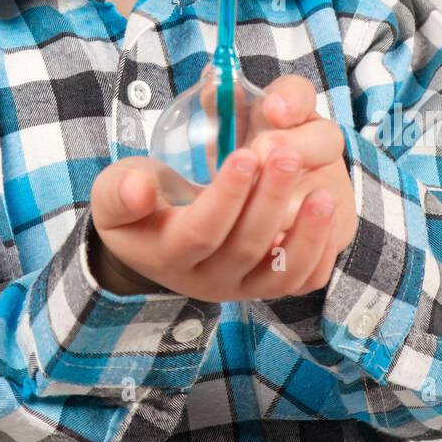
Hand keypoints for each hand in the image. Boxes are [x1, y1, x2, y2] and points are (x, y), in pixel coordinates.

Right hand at [90, 75, 356, 301]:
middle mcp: (206, 280)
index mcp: (167, 254)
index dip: (226, 196)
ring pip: (280, 273)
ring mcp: (241, 287)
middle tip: (287, 155)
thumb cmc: (136, 205)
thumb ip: (120, 191)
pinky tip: (329, 211)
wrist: (154, 239)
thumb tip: (138, 189)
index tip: (245, 154)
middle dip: (269, 200)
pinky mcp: (267, 285)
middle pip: (245, 247)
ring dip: (306, 233)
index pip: (200, 232)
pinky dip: (320, 250)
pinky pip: (300, 279)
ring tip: (325, 193)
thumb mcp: (112, 193)